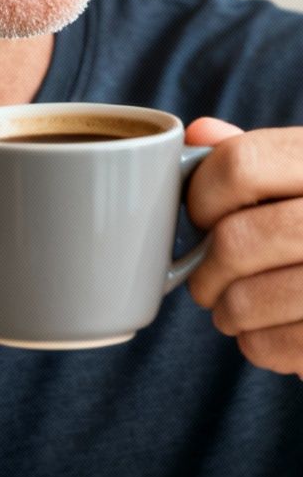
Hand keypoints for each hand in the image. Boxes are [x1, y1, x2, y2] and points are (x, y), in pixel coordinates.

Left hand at [185, 118, 302, 374]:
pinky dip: (258, 344)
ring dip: (228, 311)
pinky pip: (276, 344)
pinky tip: (271, 331)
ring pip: (248, 299)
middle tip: (206, 280)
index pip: (241, 165)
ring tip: (234, 308)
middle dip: (206, 268)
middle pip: (238, 240)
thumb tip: (199, 133)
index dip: (203, 195)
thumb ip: (259, 158)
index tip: (203, 217)